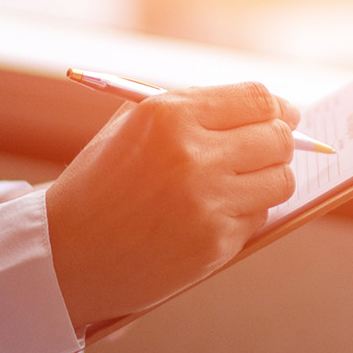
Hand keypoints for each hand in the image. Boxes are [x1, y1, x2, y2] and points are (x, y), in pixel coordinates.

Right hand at [45, 82, 299, 329]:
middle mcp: (192, 155)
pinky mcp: (215, 243)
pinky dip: (244, 214)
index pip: (256, 98)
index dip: (278, 107)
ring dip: (268, 179)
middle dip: (280, 142)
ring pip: (280, 180)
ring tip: (240, 182)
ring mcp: (207, 203)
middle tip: (268, 149)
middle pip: (277, 138)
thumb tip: (265, 108)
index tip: (284, 115)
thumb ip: (192, 108)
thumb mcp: (132, 126)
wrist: (67, 253)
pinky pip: (258, 217)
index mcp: (169, 115)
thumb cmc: (100, 184)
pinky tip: (211, 215)